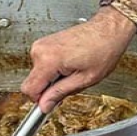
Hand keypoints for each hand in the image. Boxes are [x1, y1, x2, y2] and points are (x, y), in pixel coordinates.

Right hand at [21, 7, 135, 111]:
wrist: (107, 30)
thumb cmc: (102, 50)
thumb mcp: (84, 80)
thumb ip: (60, 93)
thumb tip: (44, 105)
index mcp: (49, 59)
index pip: (29, 89)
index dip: (40, 100)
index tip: (50, 104)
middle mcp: (40, 50)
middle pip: (32, 82)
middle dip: (48, 89)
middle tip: (69, 84)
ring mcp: (41, 44)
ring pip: (37, 74)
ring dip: (52, 78)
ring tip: (72, 71)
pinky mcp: (44, 42)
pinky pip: (41, 64)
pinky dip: (52, 69)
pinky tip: (69, 64)